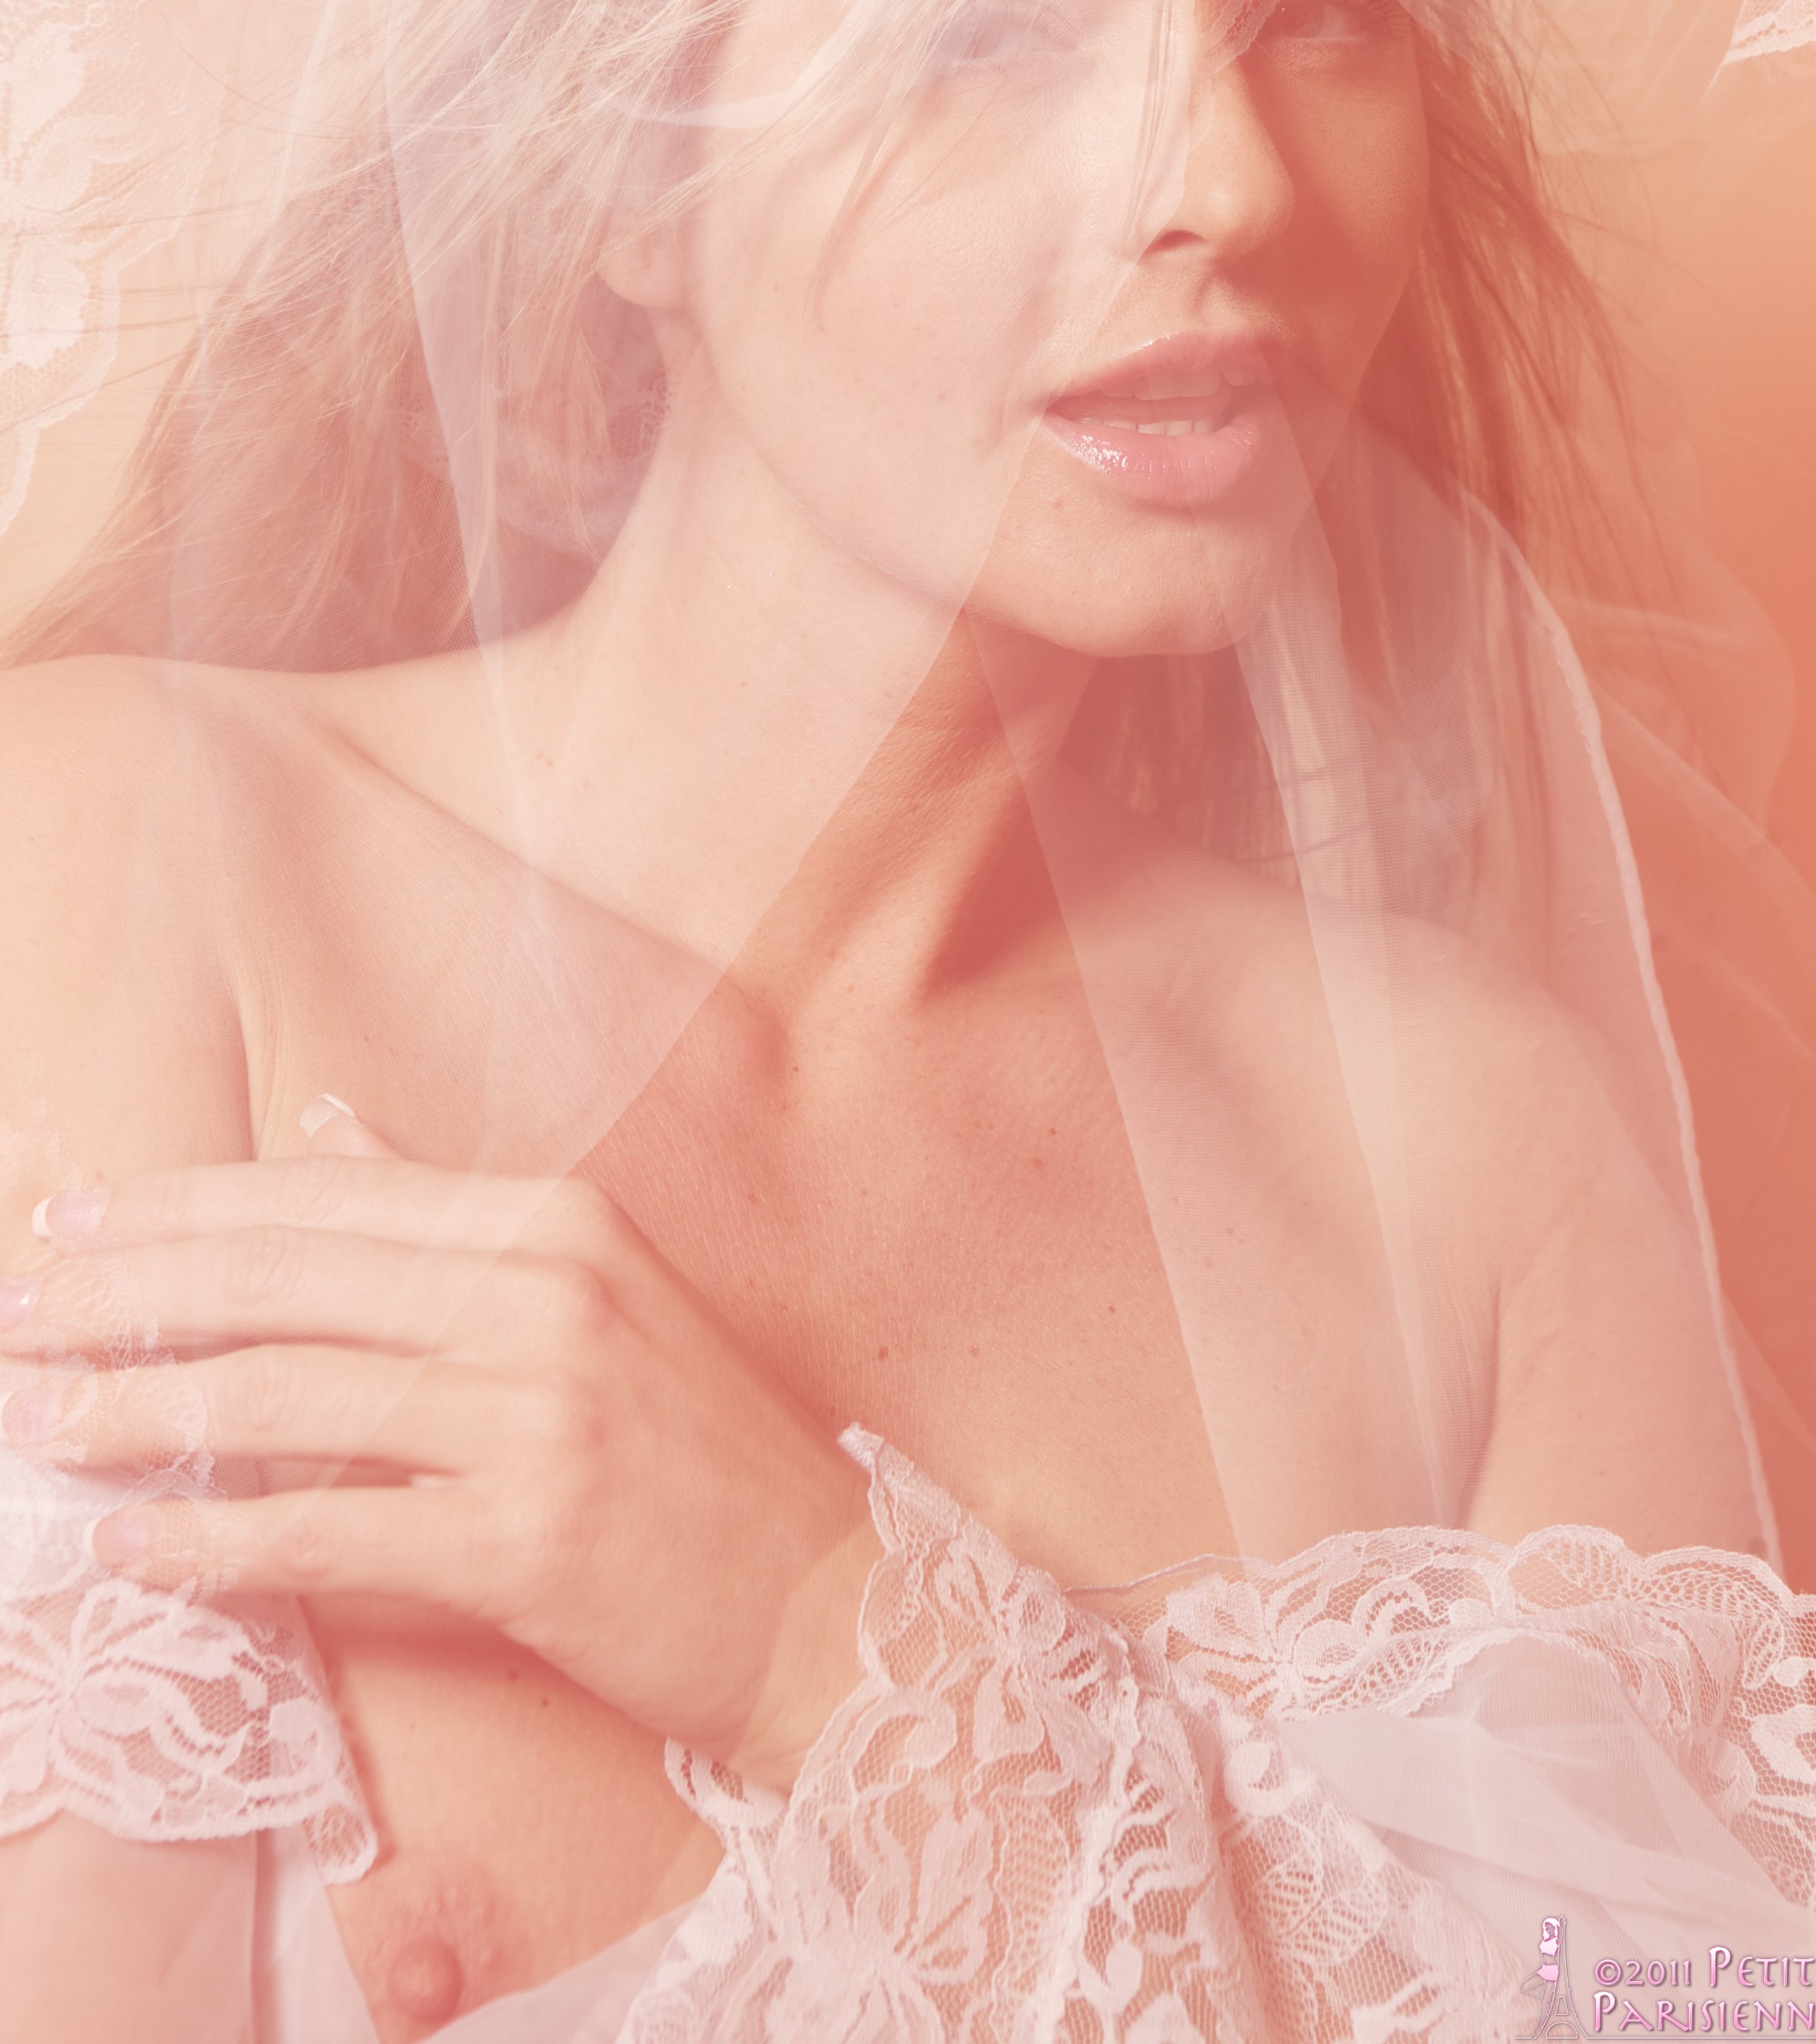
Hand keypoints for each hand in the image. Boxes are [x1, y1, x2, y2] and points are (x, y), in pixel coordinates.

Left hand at [0, 1123, 879, 1793]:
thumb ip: (456, 1214)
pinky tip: (137, 1545)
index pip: (328, 1193)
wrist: (829, 1598)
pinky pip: (335, 1531)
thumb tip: (327, 1123)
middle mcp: (549, 1295)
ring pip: (296, 1400)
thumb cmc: (701, 1450)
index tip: (72, 1216)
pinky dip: (219, 1542)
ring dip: (149, 1414)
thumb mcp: (602, 1290)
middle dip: (134, 1291)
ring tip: (50, 1425)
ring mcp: (543, 1415)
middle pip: (291, 1277)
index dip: (184, 1205)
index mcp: (559, 1220)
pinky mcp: (529, 1541)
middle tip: (23, 1307)